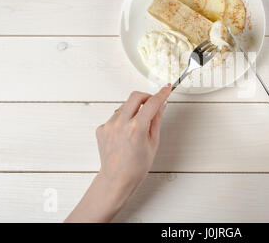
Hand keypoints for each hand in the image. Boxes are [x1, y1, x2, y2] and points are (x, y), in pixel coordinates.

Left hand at [65, 86, 170, 221]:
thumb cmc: (136, 167)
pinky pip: (115, 116)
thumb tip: (160, 105)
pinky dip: (123, 120)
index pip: (152, 103)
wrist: (116, 179)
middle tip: (152, 102)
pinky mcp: (101, 128)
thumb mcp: (153, 143)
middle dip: (146, 96)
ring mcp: (109, 125)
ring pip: (124, 106)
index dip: (162, 94)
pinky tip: (125, 135)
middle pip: (135, 96)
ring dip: (134, 110)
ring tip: (137, 127)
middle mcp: (120, 124)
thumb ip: (156, 120)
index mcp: (136, 128)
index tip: (166, 89)